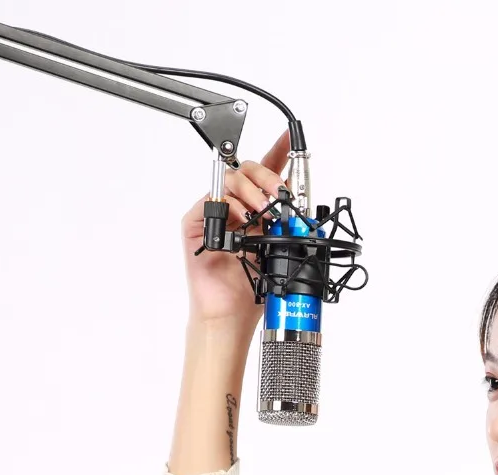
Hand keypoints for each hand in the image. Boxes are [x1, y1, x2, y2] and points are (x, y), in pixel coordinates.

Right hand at [180, 128, 292, 337]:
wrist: (232, 313)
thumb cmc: (253, 285)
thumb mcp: (280, 250)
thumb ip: (287, 225)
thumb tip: (301, 209)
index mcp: (256, 210)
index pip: (267, 172)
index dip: (279, 151)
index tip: (291, 138)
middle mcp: (235, 207)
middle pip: (247, 169)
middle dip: (267, 177)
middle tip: (279, 195)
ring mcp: (215, 213)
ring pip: (230, 180)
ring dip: (252, 192)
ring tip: (264, 213)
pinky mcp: (196, 223)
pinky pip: (211, 201)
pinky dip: (229, 207)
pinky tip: (242, 221)